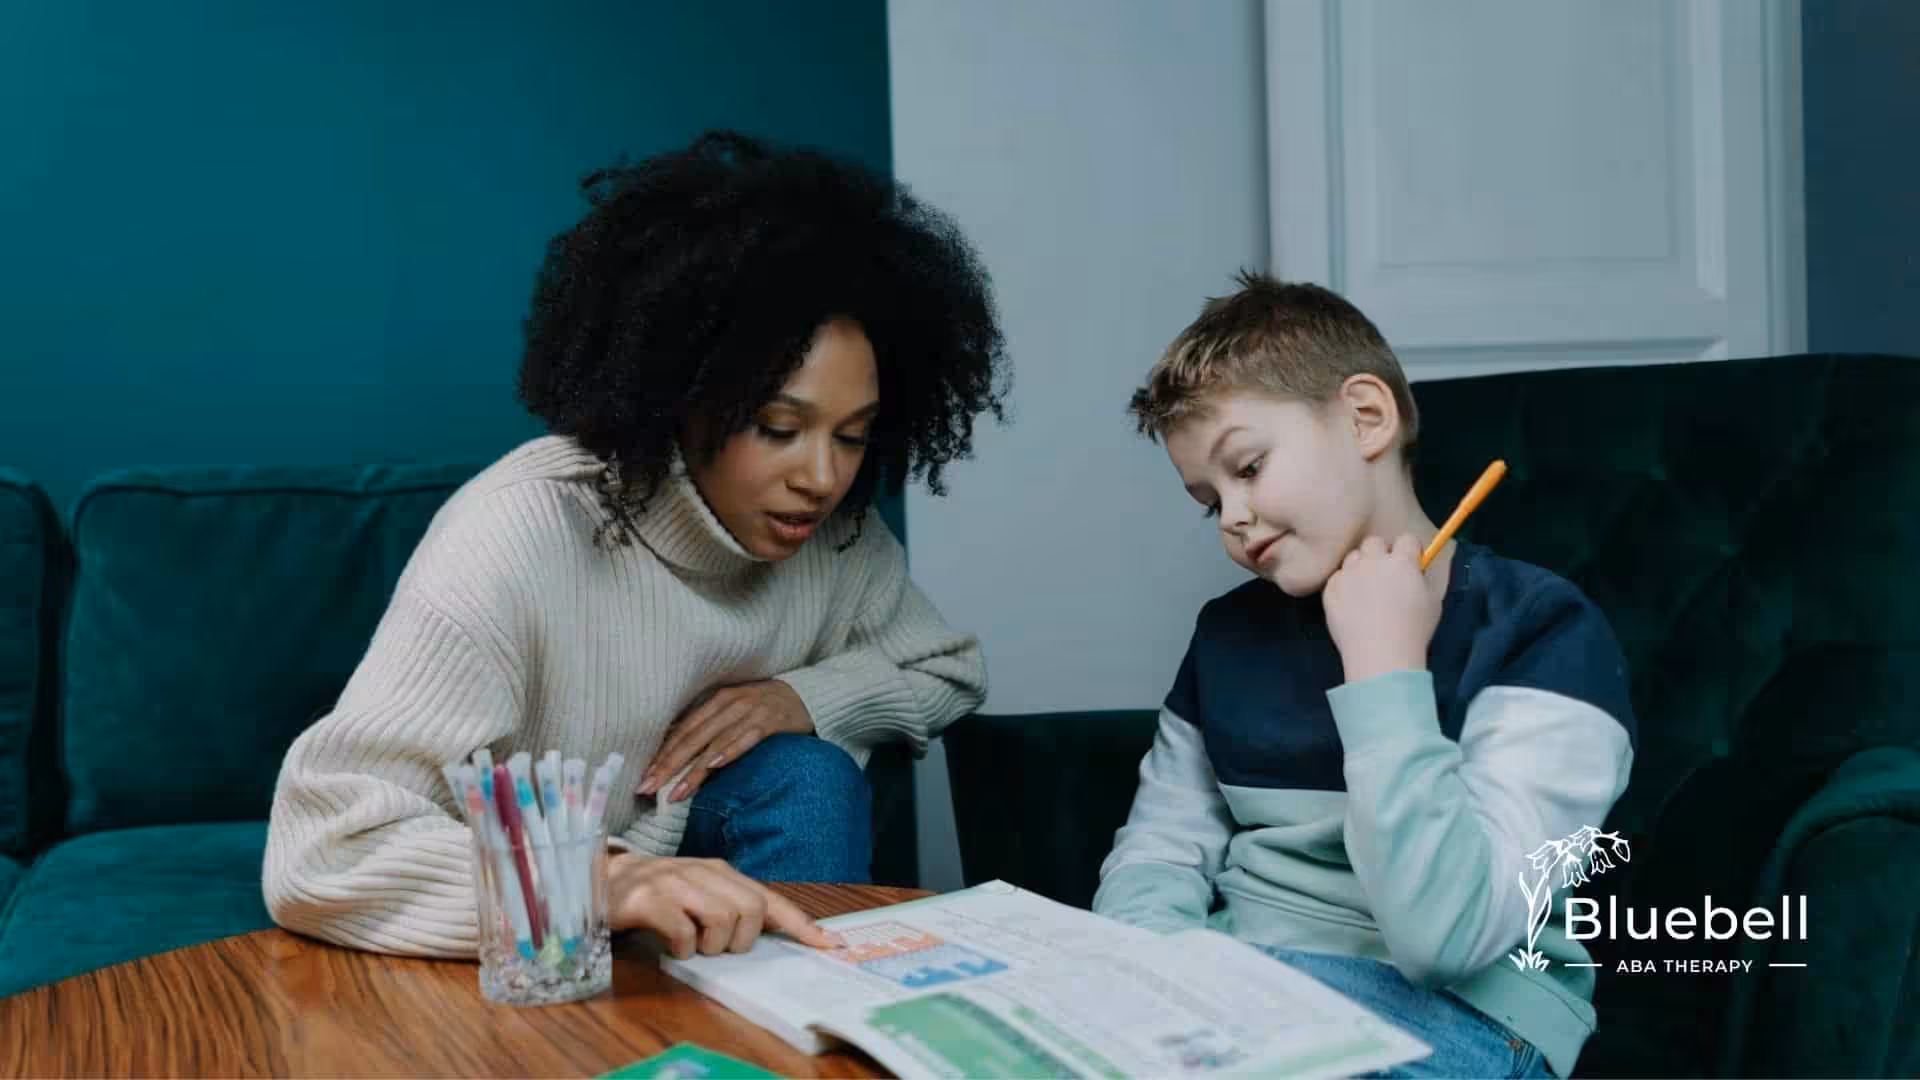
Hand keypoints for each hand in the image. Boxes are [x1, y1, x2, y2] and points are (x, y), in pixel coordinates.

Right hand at [606, 853, 842, 957]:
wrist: (601, 879)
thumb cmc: (656, 894)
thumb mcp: (698, 894)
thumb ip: (729, 906)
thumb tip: (766, 931)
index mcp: (721, 872)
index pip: (770, 898)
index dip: (801, 924)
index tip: (830, 944)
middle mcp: (703, 872)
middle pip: (751, 910)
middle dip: (741, 939)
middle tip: (716, 946)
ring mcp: (675, 882)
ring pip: (723, 920)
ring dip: (711, 945)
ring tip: (691, 945)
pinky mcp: (649, 899)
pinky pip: (684, 930)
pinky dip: (683, 947)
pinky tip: (670, 944)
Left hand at [638, 680, 814, 802]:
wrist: (806, 696)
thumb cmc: (764, 708)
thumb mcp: (733, 711)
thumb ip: (710, 727)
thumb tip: (678, 754)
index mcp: (716, 701)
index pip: (682, 731)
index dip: (661, 755)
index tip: (643, 778)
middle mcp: (729, 704)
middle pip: (692, 738)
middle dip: (667, 766)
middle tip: (647, 788)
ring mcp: (749, 711)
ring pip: (714, 743)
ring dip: (693, 770)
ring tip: (676, 792)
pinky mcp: (770, 721)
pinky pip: (746, 738)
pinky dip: (729, 751)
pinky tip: (714, 765)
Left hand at [1321, 534, 1443, 683]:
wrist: (1380, 654)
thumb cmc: (1413, 631)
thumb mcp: (1433, 601)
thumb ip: (1423, 578)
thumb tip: (1417, 570)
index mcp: (1402, 562)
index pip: (1406, 539)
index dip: (1409, 551)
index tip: (1410, 562)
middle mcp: (1373, 562)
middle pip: (1374, 542)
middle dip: (1381, 553)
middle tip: (1385, 574)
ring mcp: (1349, 574)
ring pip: (1353, 558)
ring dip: (1360, 567)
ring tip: (1366, 591)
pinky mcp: (1331, 589)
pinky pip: (1337, 578)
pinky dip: (1344, 586)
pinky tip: (1351, 605)